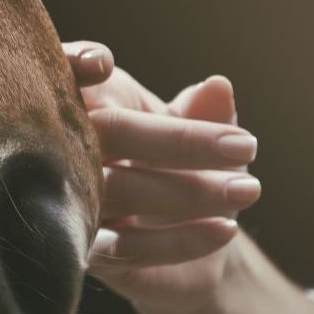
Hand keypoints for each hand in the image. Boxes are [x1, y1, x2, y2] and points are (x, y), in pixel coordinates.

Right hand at [63, 42, 260, 313]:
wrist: (188, 239)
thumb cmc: (182, 165)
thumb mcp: (199, 132)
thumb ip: (206, 111)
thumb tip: (217, 86)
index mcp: (86, 102)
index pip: (67, 73)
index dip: (76, 61)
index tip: (105, 64)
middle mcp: (66, 148)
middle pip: (111, 133)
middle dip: (180, 140)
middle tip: (246, 147)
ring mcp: (69, 201)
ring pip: (121, 190)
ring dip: (190, 192)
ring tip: (247, 189)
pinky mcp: (86, 252)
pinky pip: (127, 246)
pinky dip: (179, 240)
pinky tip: (225, 229)